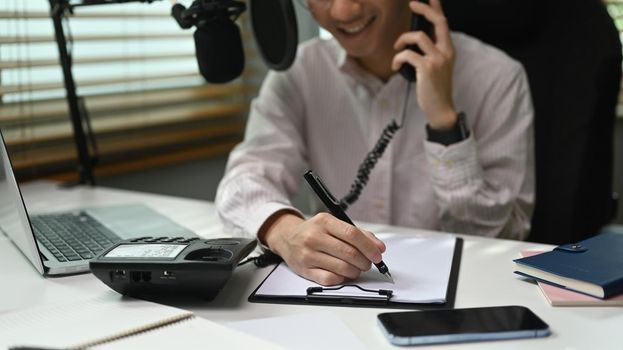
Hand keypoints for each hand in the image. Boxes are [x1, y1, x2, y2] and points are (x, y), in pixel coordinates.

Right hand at [261, 212, 385, 285]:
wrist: (287, 238)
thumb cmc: (314, 232)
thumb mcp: (333, 225)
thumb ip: (358, 234)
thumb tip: (378, 247)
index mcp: (324, 222)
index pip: (352, 234)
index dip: (369, 246)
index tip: (378, 254)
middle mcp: (314, 237)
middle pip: (349, 253)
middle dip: (364, 261)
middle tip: (367, 263)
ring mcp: (308, 254)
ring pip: (342, 268)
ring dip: (355, 271)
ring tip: (356, 269)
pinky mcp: (305, 270)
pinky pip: (330, 279)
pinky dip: (341, 279)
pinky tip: (342, 274)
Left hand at [392, 0, 456, 129]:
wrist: (440, 109)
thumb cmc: (435, 89)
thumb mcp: (437, 67)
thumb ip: (431, 53)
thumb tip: (415, 41)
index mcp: (449, 50)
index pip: (444, 24)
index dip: (436, 8)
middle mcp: (446, 52)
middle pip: (437, 22)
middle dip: (424, 9)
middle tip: (412, 3)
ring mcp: (437, 60)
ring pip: (418, 37)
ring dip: (402, 41)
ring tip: (397, 49)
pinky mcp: (427, 68)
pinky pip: (407, 55)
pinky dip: (398, 59)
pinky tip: (396, 66)